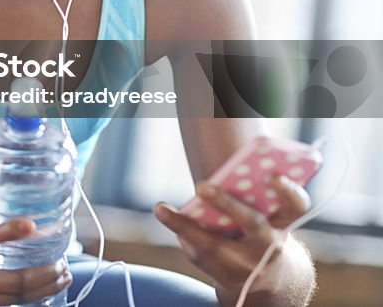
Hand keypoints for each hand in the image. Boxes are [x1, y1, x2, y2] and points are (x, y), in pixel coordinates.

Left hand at [153, 176, 311, 294]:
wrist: (267, 280)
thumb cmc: (258, 233)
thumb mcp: (265, 218)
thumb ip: (249, 199)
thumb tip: (213, 179)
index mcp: (283, 224)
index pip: (296, 206)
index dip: (288, 191)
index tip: (275, 176)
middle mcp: (271, 246)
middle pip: (253, 222)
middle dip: (227, 204)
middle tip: (202, 185)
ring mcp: (250, 266)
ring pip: (216, 246)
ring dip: (186, 227)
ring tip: (161, 209)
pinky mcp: (228, 277)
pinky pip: (202, 257)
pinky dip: (185, 239)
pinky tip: (173, 223)